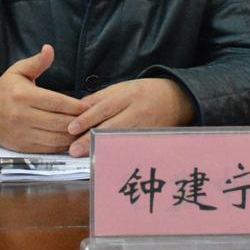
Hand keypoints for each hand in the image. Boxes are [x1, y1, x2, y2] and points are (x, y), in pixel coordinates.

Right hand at [0, 44, 88, 152]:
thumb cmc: (5, 89)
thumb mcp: (18, 71)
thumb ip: (37, 62)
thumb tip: (49, 49)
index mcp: (24, 96)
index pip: (56, 102)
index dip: (76, 106)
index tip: (90, 106)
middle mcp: (23, 116)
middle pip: (59, 122)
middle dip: (79, 122)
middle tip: (94, 120)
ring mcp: (22, 133)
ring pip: (56, 138)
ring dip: (74, 137)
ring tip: (86, 131)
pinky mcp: (23, 147)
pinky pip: (48, 149)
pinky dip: (63, 146)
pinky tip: (72, 140)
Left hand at [65, 78, 193, 156]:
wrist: (177, 99)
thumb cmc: (144, 92)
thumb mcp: (123, 88)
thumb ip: (101, 98)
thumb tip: (77, 109)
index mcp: (129, 95)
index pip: (104, 108)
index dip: (87, 119)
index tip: (71, 129)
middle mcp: (138, 112)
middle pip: (111, 127)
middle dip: (91, 139)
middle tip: (74, 150)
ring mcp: (146, 128)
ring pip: (121, 140)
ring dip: (102, 149)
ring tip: (86, 157)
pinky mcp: (152, 140)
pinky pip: (132, 148)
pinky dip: (117, 154)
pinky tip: (105, 160)